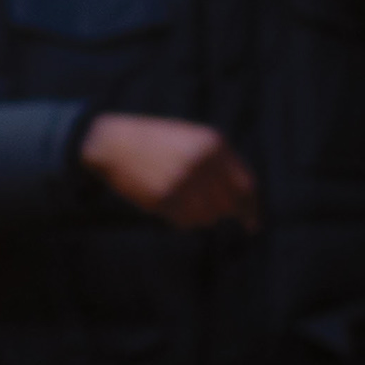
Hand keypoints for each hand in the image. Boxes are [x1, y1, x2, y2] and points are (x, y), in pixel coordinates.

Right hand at [79, 112, 259, 230]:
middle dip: (220, 212)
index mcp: (214, 144)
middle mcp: (202, 162)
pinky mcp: (163, 196)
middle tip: (206, 210)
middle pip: (228, 205)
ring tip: (182, 201)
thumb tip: (244, 202)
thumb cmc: (156, 141)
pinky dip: (181, 219)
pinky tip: (169, 204)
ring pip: (208, 217)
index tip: (252, 225)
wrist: (113, 142)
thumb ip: (220, 162)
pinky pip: (185, 221)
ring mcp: (183, 180)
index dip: (250, 208)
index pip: (246, 185)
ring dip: (198, 216)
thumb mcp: (193, 139)